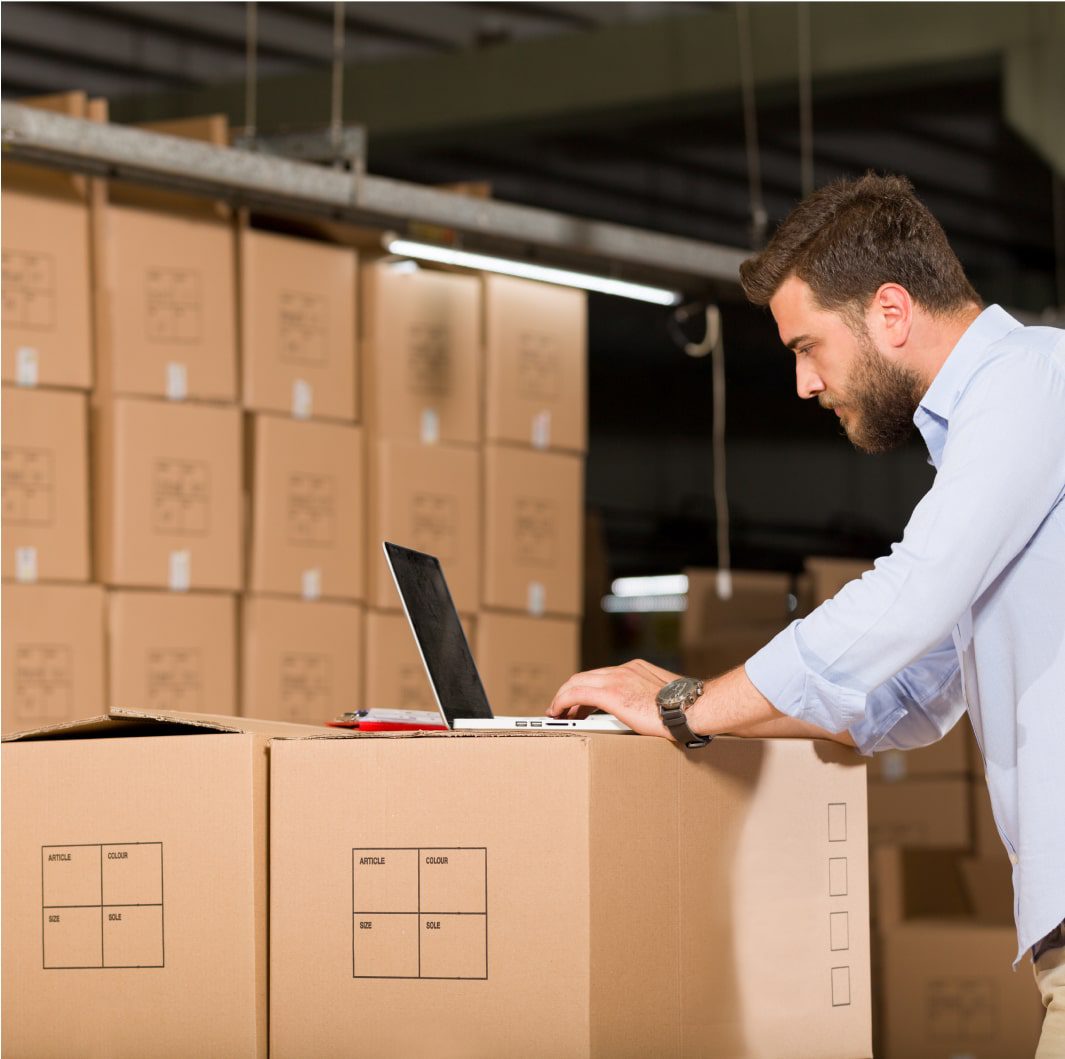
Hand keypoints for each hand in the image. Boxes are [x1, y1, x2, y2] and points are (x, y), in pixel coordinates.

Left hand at [547, 659, 683, 737]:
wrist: (693, 708)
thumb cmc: (686, 709)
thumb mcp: (665, 698)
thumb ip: (650, 699)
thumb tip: (648, 714)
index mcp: (635, 668)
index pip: (602, 675)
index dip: (587, 688)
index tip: (581, 702)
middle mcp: (623, 670)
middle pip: (584, 677)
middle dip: (569, 693)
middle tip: (563, 710)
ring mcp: (616, 679)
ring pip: (576, 683)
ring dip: (563, 698)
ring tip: (557, 714)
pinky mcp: (611, 694)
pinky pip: (576, 694)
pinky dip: (562, 702)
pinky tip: (557, 713)